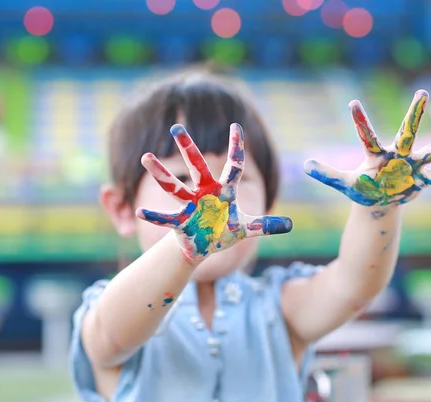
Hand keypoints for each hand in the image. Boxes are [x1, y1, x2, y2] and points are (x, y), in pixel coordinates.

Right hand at [136, 123, 292, 260]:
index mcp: (223, 191)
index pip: (233, 166)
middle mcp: (204, 193)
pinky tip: (139, 213)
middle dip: (187, 148)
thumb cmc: (224, 231)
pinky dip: (153, 216)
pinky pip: (165, 218)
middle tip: (176, 128)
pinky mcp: (180, 222)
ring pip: (174, 186)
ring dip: (160, 174)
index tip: (236, 126)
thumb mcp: (246, 229)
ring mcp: (190, 206)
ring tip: (145, 157)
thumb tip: (291, 225)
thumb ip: (266, 226)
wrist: (203, 246)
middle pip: (196, 167)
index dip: (235, 147)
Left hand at [304, 90, 430, 206]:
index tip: (352, 102)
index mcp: (376, 155)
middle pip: (406, 132)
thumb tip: (304, 165)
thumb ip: (326, 174)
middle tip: (423, 91)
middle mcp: (397, 155)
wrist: (379, 199)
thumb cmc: (362, 187)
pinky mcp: (421, 180)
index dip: (359, 121)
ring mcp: (412, 166)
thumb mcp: (343, 183)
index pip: (366, 135)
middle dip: (414, 114)